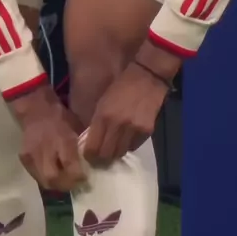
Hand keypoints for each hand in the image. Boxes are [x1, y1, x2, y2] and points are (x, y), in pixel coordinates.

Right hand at [10, 84, 86, 191]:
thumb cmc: (61, 118)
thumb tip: (90, 166)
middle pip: (53, 178)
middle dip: (66, 185)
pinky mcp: (24, 158)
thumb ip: (81, 149)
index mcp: (62, 140)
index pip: (70, 166)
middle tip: (74, 185)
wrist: (36, 110)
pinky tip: (53, 176)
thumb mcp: (76, 129)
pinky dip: (45, 179)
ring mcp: (32, 155)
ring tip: (65, 183)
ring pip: (43, 180)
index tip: (85, 179)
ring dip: (56, 185)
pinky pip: (35, 176)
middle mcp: (45, 149)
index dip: (78, 177)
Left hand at [83, 41, 181, 163]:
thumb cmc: (121, 87)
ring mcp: (134, 129)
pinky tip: (126, 138)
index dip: (89, 155)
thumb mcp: (102, 102)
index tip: (88, 156)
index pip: (93, 148)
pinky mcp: (146, 131)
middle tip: (99, 157)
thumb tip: (91, 142)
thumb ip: (96, 123)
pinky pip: (133, 147)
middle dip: (101, 158)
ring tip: (113, 148)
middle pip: (106, 155)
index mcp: (103, 116)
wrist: (148, 77)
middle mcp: (118, 125)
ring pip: (120, 153)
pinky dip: (128, 146)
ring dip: (115, 153)